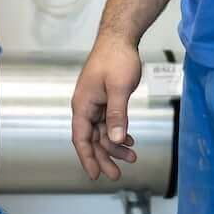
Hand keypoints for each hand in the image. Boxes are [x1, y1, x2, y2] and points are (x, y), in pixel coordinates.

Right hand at [70, 34, 144, 181]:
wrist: (120, 38)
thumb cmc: (116, 59)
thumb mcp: (119, 88)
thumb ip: (117, 115)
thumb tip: (114, 139)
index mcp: (83, 104)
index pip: (81, 138)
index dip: (87, 158)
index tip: (95, 175)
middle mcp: (86, 106)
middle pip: (92, 139)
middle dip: (104, 157)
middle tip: (117, 175)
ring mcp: (95, 103)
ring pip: (102, 133)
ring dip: (115, 146)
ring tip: (132, 157)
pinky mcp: (105, 100)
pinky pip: (109, 123)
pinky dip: (118, 133)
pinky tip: (129, 140)